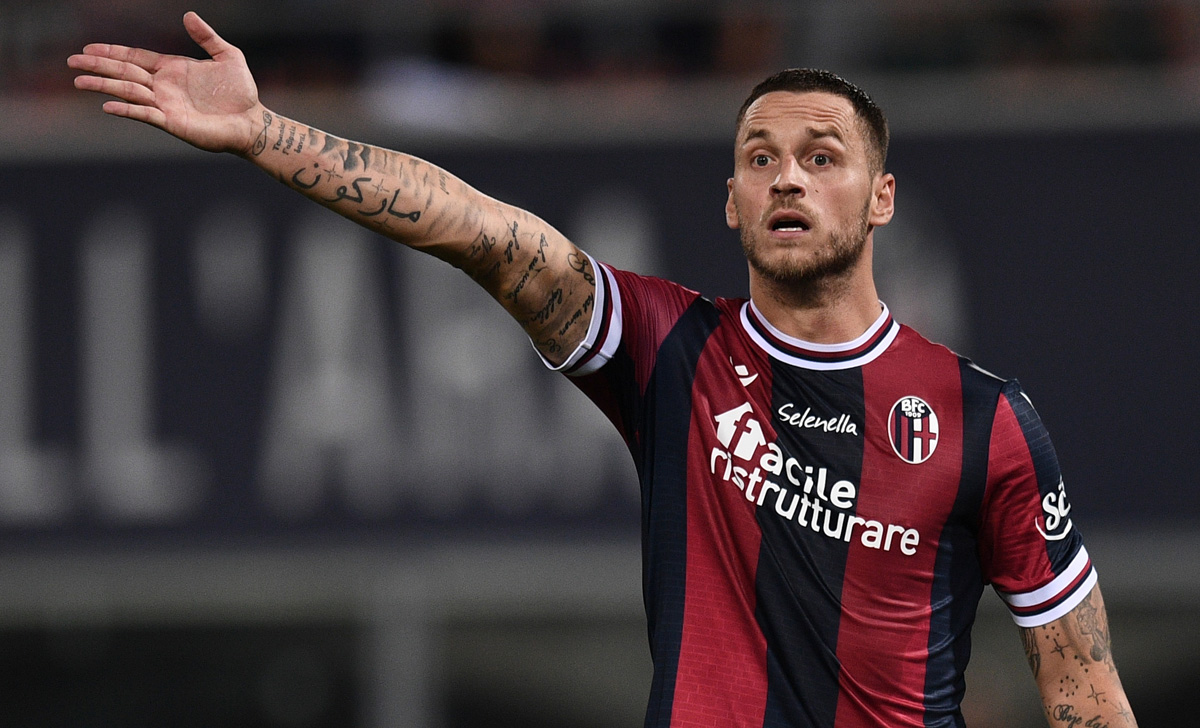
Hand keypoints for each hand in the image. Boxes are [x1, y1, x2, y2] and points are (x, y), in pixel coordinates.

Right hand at [68, 12, 263, 155]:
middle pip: (124, 73)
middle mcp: (164, 87)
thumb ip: (207, 37)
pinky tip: (108, 106)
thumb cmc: (242, 91)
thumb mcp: (227, 56)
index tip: (88, 48)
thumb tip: (188, 15)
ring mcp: (166, 105)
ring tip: (79, 81)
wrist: (253, 121)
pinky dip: (127, 110)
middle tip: (71, 62)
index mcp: (172, 69)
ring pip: (129, 92)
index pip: (135, 58)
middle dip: (98, 66)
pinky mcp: (172, 122)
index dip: (112, 52)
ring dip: (104, 86)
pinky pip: (145, 115)